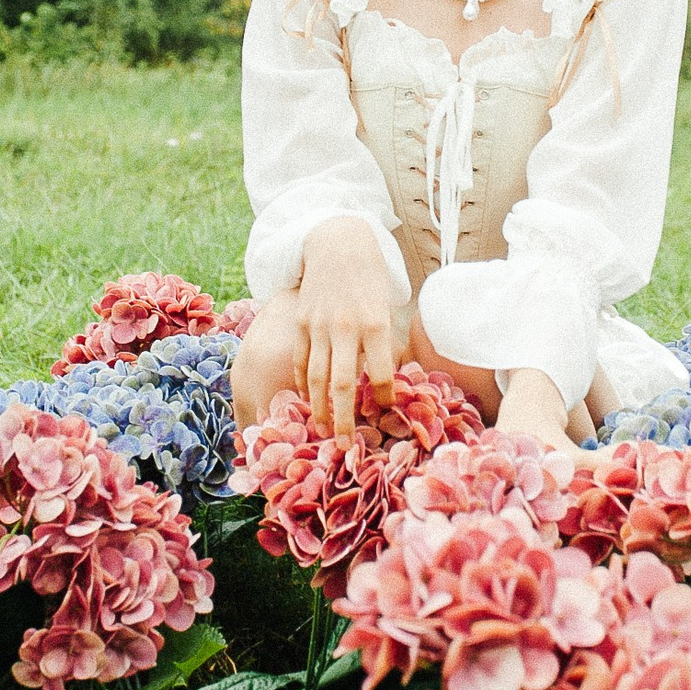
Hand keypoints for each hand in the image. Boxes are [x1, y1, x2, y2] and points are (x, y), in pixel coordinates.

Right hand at [297, 217, 398, 436]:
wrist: (338, 243)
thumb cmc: (371, 278)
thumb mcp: (388, 306)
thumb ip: (386, 342)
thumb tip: (387, 380)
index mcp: (375, 323)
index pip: (380, 374)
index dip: (382, 398)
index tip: (383, 412)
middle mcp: (346, 327)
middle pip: (342, 384)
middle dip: (343, 419)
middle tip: (345, 446)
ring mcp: (320, 326)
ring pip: (316, 377)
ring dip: (319, 409)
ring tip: (322, 431)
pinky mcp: (302, 323)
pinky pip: (302, 361)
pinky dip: (304, 384)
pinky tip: (308, 401)